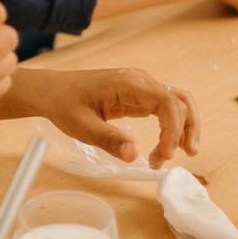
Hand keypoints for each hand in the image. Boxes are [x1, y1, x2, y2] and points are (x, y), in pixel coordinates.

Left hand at [34, 68, 199, 169]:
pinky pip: (165, 108)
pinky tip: (168, 146)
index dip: (172, 130)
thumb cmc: (65, 105)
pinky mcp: (138, 96)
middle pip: (180, 101)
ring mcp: (141, 87)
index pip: (167, 103)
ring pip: (177, 103)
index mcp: (129, 83)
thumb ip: (109, 140)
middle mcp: (141, 81)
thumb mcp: (82, 127)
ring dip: (185, 126)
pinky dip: (172, 126)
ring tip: (186, 153)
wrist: (52, 91)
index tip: (162, 156)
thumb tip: (134, 156)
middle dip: (185, 130)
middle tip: (177, 158)